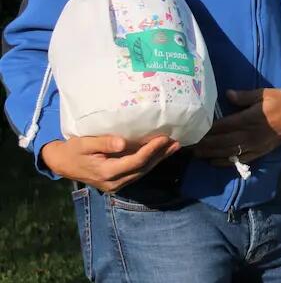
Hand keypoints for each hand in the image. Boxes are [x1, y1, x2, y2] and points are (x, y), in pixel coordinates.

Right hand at [41, 135, 179, 192]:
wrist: (62, 164)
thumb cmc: (73, 150)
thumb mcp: (84, 143)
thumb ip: (103, 143)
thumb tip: (122, 143)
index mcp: (106, 172)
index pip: (135, 162)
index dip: (151, 150)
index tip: (164, 138)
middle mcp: (114, 182)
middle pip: (143, 169)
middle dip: (160, 155)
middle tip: (176, 142)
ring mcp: (116, 184)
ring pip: (143, 172)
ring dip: (159, 159)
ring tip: (174, 146)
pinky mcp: (118, 182)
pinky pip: (137, 172)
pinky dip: (150, 162)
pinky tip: (160, 153)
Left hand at [193, 89, 280, 166]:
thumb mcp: (264, 93)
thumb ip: (244, 96)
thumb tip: (226, 94)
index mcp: (250, 119)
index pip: (223, 126)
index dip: (207, 129)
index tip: (194, 130)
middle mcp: (250, 135)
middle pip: (222, 141)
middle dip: (205, 144)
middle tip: (188, 145)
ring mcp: (255, 145)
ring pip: (229, 152)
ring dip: (211, 154)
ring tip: (196, 154)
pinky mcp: (260, 151)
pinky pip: (240, 159)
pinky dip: (226, 162)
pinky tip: (214, 162)